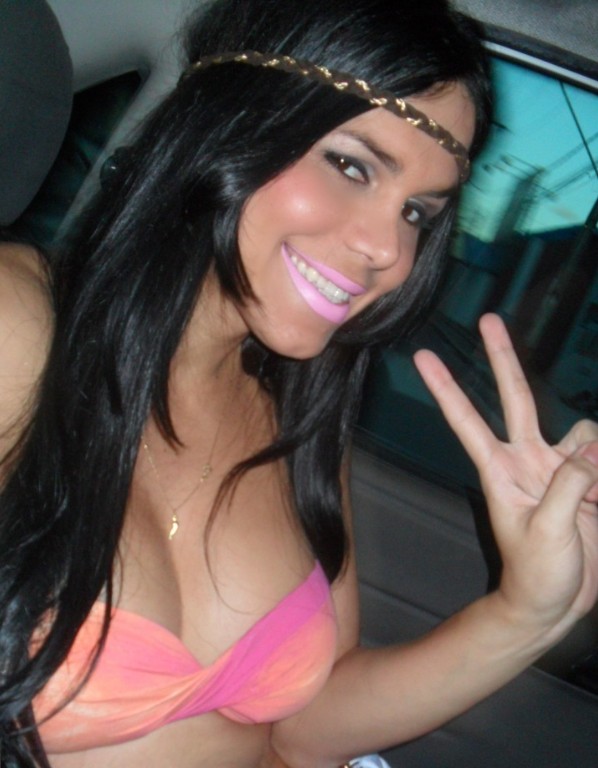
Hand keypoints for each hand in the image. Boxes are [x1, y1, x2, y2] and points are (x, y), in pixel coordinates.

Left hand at [414, 313, 597, 643]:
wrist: (554, 603)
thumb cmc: (536, 574)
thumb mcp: (549, 532)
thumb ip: (570, 484)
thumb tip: (590, 447)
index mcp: (500, 470)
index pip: (467, 420)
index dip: (447, 388)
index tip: (423, 358)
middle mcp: (525, 459)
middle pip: (515, 396)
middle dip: (502, 357)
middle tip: (488, 318)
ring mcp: (555, 467)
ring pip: (581, 428)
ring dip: (595, 449)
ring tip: (595, 497)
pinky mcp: (584, 481)